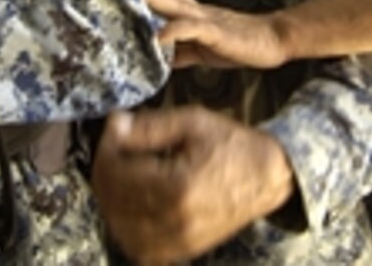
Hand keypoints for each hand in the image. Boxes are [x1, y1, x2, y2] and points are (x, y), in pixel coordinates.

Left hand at [91, 106, 293, 262]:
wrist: (267, 176)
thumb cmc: (232, 146)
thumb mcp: (193, 122)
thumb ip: (150, 126)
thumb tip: (116, 127)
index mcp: (178, 187)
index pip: (118, 172)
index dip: (107, 147)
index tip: (114, 129)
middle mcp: (175, 220)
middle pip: (113, 200)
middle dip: (105, 169)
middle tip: (113, 146)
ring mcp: (178, 240)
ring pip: (118, 226)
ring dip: (110, 197)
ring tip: (120, 171)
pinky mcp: (182, 250)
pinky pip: (137, 247)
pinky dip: (124, 225)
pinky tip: (129, 202)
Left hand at [127, 0, 288, 68]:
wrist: (272, 39)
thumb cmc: (237, 43)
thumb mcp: (199, 50)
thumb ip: (177, 51)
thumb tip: (157, 54)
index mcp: (189, 10)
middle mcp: (193, 8)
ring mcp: (203, 18)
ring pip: (170, 2)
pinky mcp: (214, 32)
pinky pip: (190, 30)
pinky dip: (173, 32)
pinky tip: (158, 36)